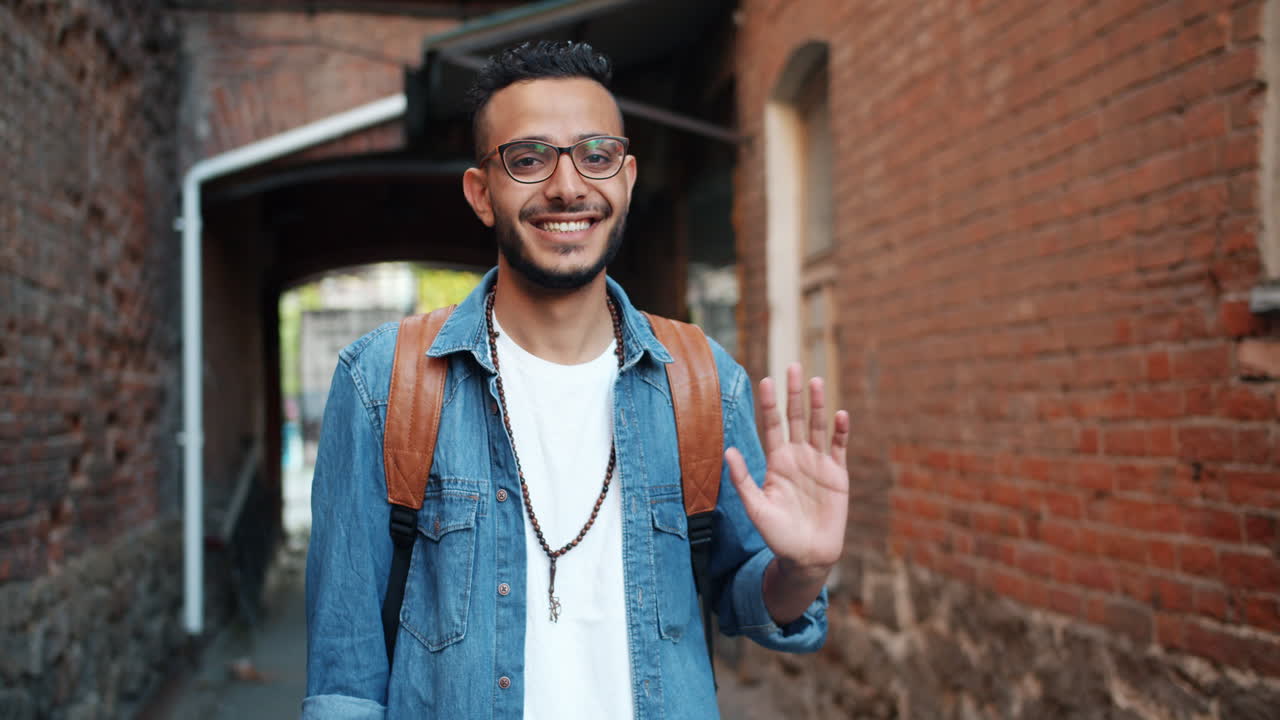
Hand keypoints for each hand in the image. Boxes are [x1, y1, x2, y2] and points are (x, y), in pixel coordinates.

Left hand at [725, 363, 849, 577]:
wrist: (807, 556)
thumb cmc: (778, 535)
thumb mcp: (756, 508)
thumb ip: (742, 480)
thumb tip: (727, 451)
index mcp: (776, 462)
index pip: (772, 426)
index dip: (769, 404)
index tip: (765, 380)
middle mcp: (797, 457)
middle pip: (795, 419)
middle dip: (794, 394)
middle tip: (793, 366)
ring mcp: (819, 464)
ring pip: (817, 427)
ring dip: (817, 405)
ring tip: (816, 380)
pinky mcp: (837, 475)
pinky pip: (839, 448)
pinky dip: (840, 432)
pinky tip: (839, 414)